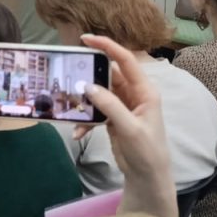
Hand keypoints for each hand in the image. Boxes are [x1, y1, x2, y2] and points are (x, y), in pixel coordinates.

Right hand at [75, 34, 176, 216]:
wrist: (147, 177)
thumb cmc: (147, 151)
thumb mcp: (131, 129)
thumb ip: (111, 106)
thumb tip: (87, 86)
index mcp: (144, 91)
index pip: (125, 60)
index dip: (107, 46)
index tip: (85, 39)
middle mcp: (133, 93)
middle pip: (107, 73)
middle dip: (87, 73)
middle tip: (68, 70)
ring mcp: (121, 105)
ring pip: (97, 91)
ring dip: (83, 99)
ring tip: (68, 103)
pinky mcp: (112, 116)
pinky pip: (94, 109)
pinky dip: (84, 119)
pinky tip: (78, 132)